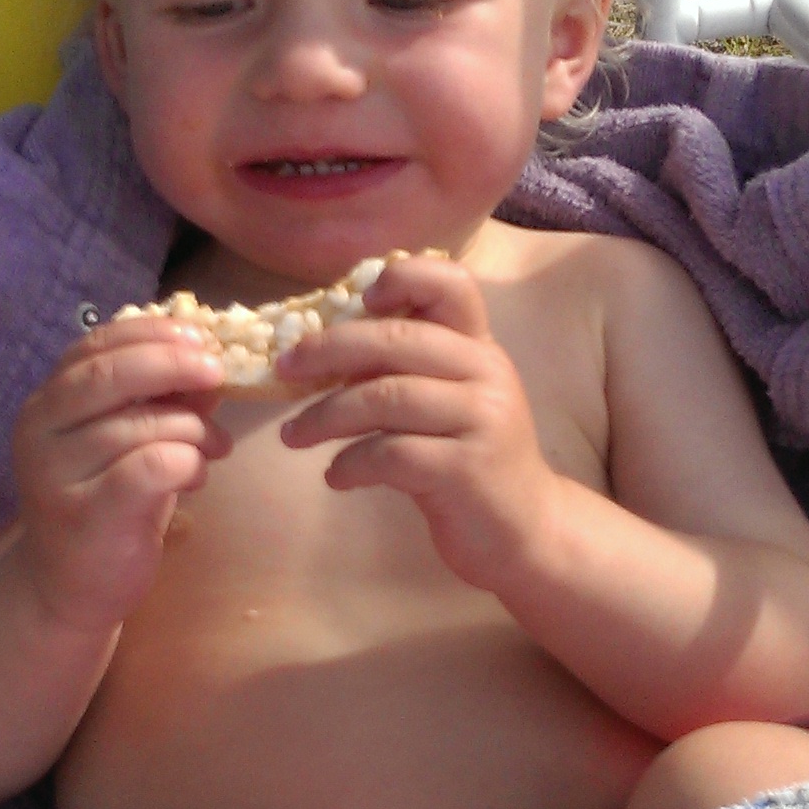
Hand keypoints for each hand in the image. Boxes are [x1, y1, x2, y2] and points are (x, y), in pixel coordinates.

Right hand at [11, 316, 230, 625]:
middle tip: (217, 373)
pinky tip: (197, 475)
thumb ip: (157, 398)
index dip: (150, 333)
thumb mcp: (126, 440)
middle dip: (173, 365)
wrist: (69, 587)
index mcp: (47, 401)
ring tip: (216, 445)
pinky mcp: (85, 514)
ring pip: (140, 424)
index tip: (199, 337)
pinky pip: (151, 466)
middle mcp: (39, 430)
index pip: (94, 346)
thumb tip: (209, 358)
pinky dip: (188, 462)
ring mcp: (55, 473)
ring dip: (194, 428)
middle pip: (110, 376)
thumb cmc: (105, 504)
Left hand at [277, 254, 551, 592]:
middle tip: (283, 369)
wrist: (525, 530)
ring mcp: (481, 419)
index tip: (358, 299)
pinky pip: (391, 454)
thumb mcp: (447, 402)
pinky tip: (335, 477)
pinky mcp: (467, 469)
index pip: (451, 284)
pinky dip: (350, 464)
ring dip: (325, 416)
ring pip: (385, 397)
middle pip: (397, 338)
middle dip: (328, 349)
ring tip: (293, 436)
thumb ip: (404, 370)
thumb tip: (320, 348)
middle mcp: (486, 372)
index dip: (403, 278)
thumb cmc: (469, 459)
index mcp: (479, 346)